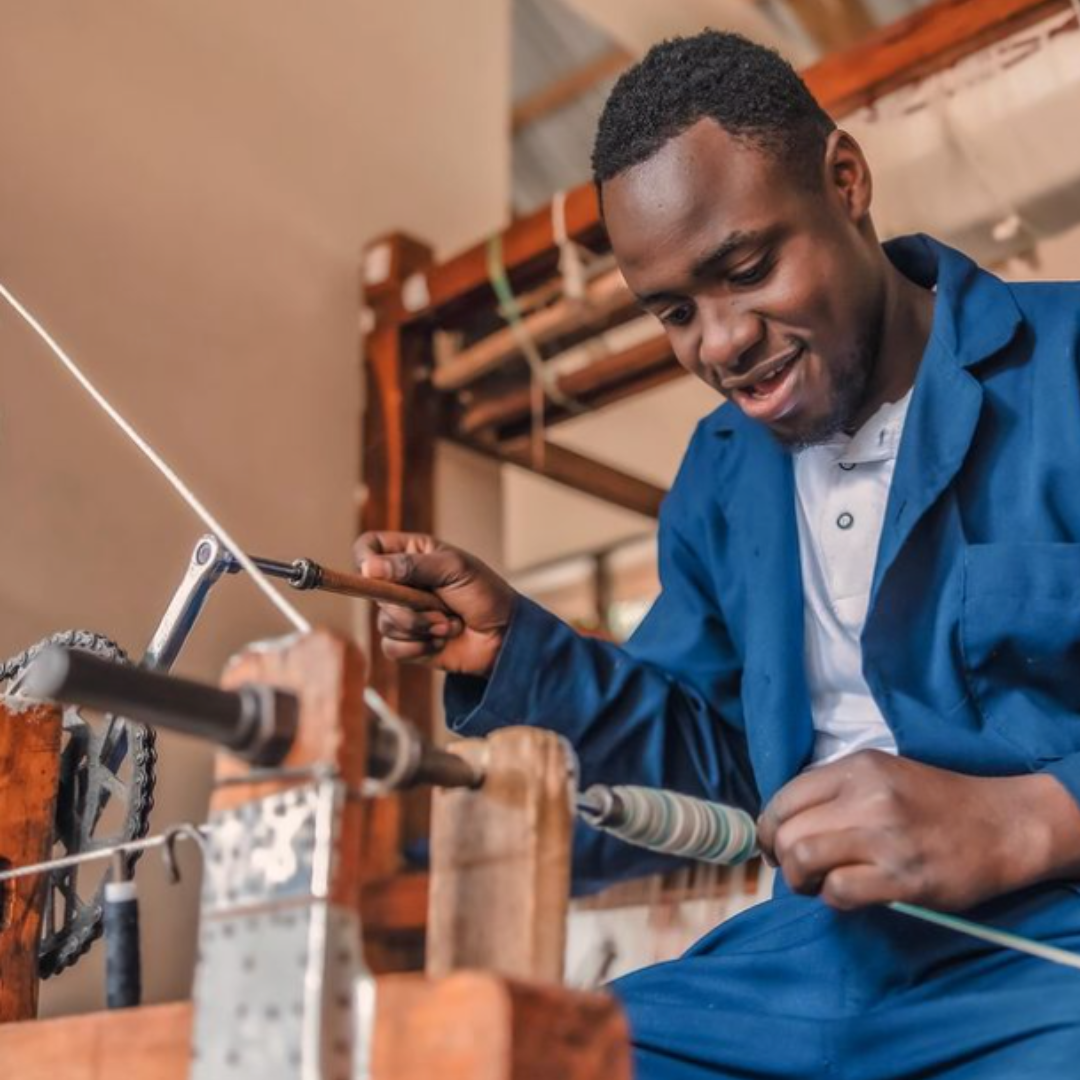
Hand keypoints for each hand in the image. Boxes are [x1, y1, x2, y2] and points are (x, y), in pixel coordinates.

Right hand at [353, 531, 515, 675]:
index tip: (374, 571)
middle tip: (441, 606)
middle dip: (408, 605)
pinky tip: (441, 641)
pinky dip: (418, 647)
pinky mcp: (408, 643)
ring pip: (384, 623)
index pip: (369, 548)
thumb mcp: (454, 569)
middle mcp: (403, 584)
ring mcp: (404, 614)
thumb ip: (411, 566)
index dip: (365, 558)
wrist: (506, 636)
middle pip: (373, 591)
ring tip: (450, 624)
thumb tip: (368, 568)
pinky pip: (392, 648)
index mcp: (412, 555)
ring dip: (421, 627)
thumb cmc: (486, 594)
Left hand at [756, 751, 1079, 911]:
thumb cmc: (936, 803)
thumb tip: (782, 824)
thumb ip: (834, 791)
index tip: (773, 846)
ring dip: (800, 880)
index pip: (784, 797)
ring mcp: (883, 836)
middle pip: (787, 831)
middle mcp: (865, 796)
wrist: (1002, 825)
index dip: (768, 828)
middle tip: (795, 872)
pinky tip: (848, 895)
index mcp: (856, 768)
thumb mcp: (881, 775)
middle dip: (780, 858)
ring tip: (817, 884)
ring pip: (803, 857)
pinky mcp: (903, 877)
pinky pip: (839, 891)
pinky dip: (833, 898)